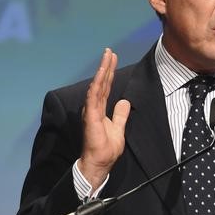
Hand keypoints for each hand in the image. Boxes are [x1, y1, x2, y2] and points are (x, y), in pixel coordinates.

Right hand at [78, 48, 130, 189]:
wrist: (99, 163)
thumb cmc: (106, 149)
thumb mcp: (118, 128)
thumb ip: (120, 115)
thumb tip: (124, 102)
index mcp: (99, 110)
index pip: (105, 87)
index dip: (109, 73)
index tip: (113, 59)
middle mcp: (93, 108)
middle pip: (101, 83)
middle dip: (106, 66)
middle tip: (110, 51)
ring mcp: (91, 111)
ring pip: (97, 86)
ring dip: (102, 71)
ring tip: (107, 56)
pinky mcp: (90, 117)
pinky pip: (93, 97)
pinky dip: (97, 84)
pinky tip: (101, 74)